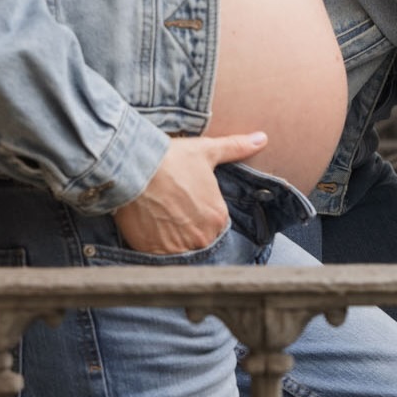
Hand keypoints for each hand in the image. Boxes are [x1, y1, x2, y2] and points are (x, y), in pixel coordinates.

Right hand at [113, 130, 267, 254]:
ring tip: (159, 220)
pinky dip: (156, 246)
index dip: (198, 213)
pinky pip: (160, 258)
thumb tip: (262, 138)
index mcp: (218, 216)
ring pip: (180, 250)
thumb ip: (236, 148)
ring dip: (172, 239)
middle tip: (170, 212)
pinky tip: (149, 230)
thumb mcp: (207, 151)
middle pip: (198, 238)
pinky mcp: (156, 254)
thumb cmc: (171, 159)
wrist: (134, 169)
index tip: (184, 203)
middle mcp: (203, 237)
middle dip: (187, 228)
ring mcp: (179, 248)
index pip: (213, 223)